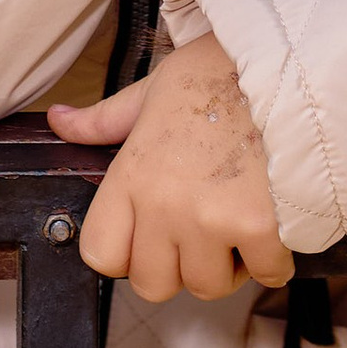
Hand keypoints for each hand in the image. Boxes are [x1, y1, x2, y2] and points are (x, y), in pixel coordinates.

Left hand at [48, 28, 291, 301]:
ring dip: (228, 265)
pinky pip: (265, 274)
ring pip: (208, 286)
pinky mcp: (260, 227)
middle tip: (202, 231)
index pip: (101, 254)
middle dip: (178, 266)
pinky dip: (275, 258)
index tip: (151, 236)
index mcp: (132, 175)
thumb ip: (106, 119)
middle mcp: (163, 205)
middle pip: (153, 284)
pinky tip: (276, 223)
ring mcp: (211, 220)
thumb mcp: (154, 90)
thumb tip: (59, 120)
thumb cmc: (220, 72)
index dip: (126, 253)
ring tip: (240, 221)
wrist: (288, 61)